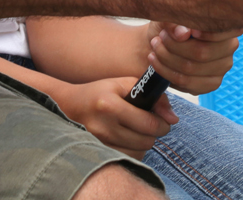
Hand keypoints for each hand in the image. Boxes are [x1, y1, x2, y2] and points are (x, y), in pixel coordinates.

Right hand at [52, 77, 176, 158]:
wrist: (68, 106)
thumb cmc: (99, 92)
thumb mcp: (124, 84)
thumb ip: (153, 96)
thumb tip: (173, 118)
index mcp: (109, 105)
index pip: (148, 123)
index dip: (162, 123)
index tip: (163, 120)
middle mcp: (103, 126)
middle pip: (146, 141)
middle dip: (154, 133)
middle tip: (150, 124)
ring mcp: (99, 143)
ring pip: (139, 152)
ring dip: (144, 142)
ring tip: (137, 130)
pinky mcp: (98, 153)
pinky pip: (128, 158)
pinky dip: (133, 150)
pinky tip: (128, 139)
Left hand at [145, 24, 240, 94]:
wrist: (163, 40)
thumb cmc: (171, 24)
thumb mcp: (170, 16)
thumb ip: (177, 22)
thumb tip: (183, 34)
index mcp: (226, 25)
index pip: (221, 31)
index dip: (204, 33)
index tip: (186, 31)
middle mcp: (230, 46)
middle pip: (202, 52)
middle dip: (174, 46)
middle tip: (160, 38)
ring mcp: (222, 67)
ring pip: (192, 68)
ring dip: (167, 58)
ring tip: (155, 47)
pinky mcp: (211, 84)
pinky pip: (187, 83)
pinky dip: (166, 72)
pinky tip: (156, 61)